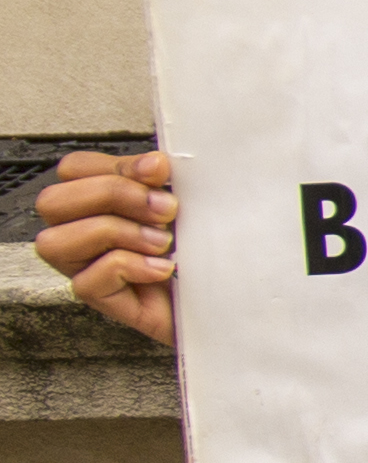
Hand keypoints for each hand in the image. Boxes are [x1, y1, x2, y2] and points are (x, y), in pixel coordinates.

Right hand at [29, 148, 175, 346]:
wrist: (219, 293)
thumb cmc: (192, 246)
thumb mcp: (175, 203)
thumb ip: (156, 180)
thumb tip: (153, 164)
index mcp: (89, 201)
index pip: (72, 169)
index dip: (113, 166)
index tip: (159, 172)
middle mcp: (74, 232)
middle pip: (53, 202)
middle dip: (112, 195)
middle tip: (164, 209)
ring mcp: (79, 266)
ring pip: (56, 242)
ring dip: (119, 233)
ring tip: (163, 243)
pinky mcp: (96, 298)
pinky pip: (88, 280)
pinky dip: (131, 267)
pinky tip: (162, 268)